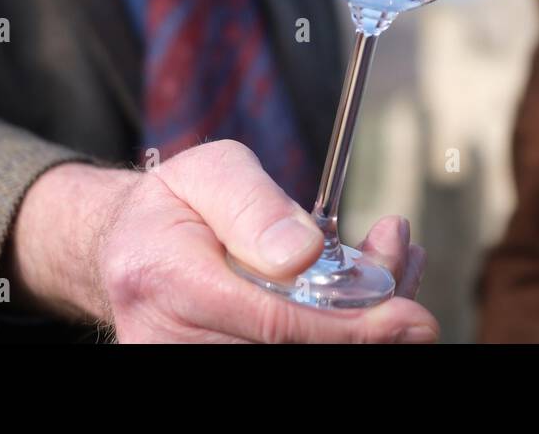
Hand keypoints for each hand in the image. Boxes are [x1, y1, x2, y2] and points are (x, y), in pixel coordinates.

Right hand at [7, 140, 437, 342]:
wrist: (129, 244)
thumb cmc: (177, 202)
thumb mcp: (211, 171)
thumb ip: (254, 205)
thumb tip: (304, 251)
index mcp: (167, 279)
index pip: (272, 322)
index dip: (347, 327)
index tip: (408, 316)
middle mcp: (168, 337)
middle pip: (293, 347)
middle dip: (366, 316)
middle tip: (404, 264)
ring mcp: (184, 360)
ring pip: (297, 356)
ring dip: (359, 321)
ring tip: (389, 264)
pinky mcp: (204, 367)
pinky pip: (286, 355)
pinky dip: (337, 327)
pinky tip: (364, 292)